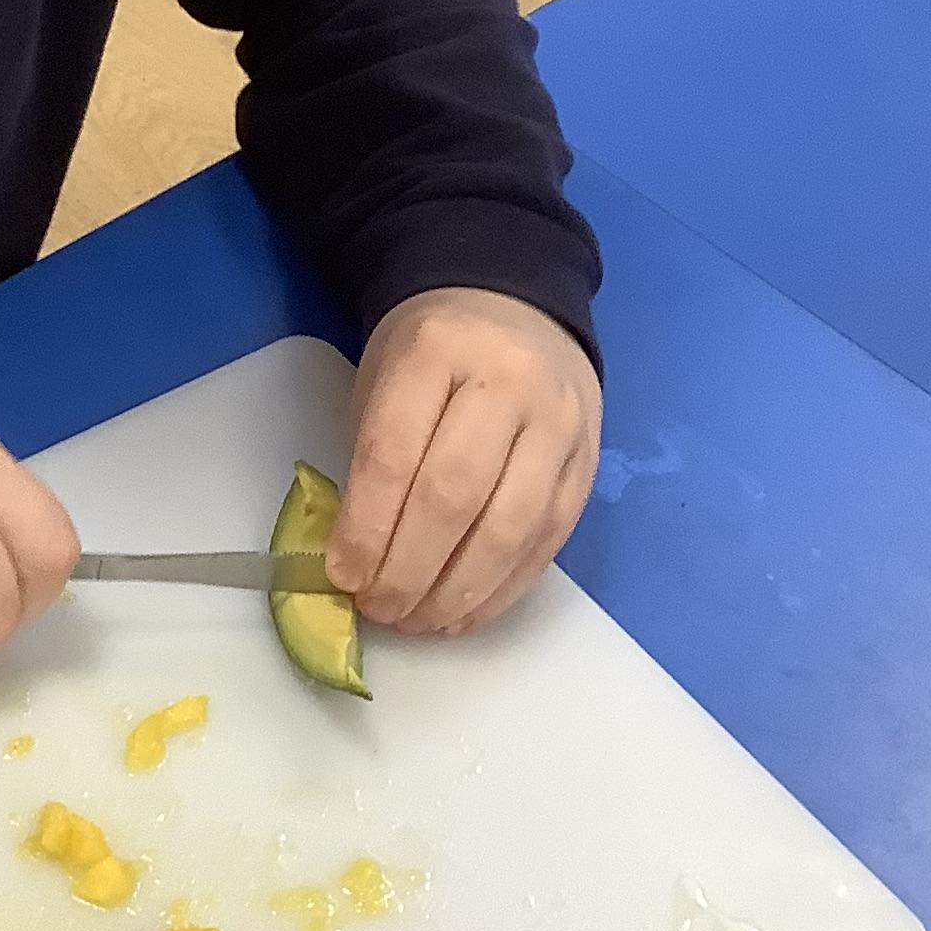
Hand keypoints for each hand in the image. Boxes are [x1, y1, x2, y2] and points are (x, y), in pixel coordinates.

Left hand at [329, 288, 601, 636]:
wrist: (515, 307)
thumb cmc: (432, 356)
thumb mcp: (385, 380)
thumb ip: (372, 461)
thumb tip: (356, 563)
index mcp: (437, 350)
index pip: (395, 453)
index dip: (365, 527)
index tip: (342, 575)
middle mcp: (508, 383)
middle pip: (454, 497)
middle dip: (408, 570)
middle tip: (379, 609)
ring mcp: (559, 425)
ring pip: (509, 529)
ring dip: (457, 593)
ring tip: (418, 622)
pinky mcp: (587, 465)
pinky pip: (546, 542)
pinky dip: (501, 590)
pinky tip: (463, 615)